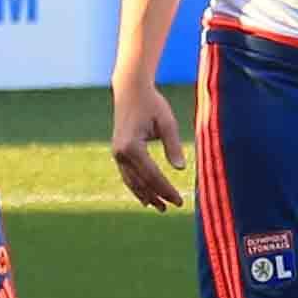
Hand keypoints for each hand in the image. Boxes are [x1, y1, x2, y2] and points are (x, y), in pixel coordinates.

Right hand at [109, 77, 185, 210]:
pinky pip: (127, 175)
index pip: (152, 175)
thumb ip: (173, 146)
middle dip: (157, 196)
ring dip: (145, 195)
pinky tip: (145, 196)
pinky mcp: (118, 151)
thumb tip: (181, 169)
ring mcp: (116, 153)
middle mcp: (121, 153)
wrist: (130, 89)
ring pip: (131, 181)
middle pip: (141, 182)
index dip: (167, 190)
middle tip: (173, 207)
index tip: (180, 201)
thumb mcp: (167, 123)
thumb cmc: (152, 103)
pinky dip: (137, 187)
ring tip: (159, 207)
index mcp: (132, 147)